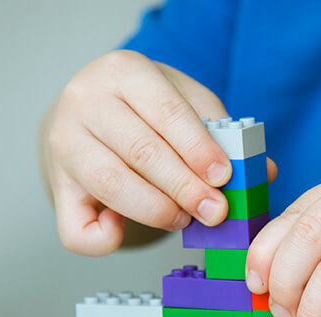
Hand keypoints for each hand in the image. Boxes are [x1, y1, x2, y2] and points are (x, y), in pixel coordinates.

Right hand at [43, 50, 275, 255]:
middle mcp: (84, 101)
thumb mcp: (185, 102)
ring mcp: (64, 145)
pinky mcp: (57, 187)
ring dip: (157, 210)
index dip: (198, 149)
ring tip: (184, 218)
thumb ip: (222, 133)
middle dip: (185, 188)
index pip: (166, 112)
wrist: (87, 112)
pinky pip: (76, 229)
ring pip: (110, 185)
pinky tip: (124, 230)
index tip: (224, 176)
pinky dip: (105, 240)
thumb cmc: (146, 108)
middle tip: (215, 211)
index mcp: (123, 71)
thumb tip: (263, 172)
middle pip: (140, 151)